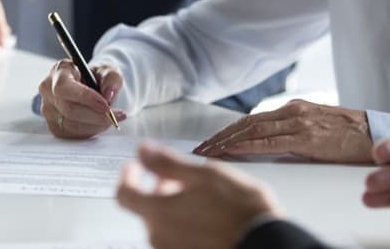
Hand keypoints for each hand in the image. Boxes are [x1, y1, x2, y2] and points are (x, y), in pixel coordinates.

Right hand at [38, 59, 126, 137]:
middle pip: (68, 109)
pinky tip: (100, 123)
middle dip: (95, 115)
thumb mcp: (109, 70)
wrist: (92, 87)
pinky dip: (90, 131)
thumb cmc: (97, 77)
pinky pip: (72, 134)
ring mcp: (48, 110)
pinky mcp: (54, 126)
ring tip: (111, 118)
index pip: (64, 88)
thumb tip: (109, 95)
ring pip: (71, 125)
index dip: (85, 98)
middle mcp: (48, 90)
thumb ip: (112, 79)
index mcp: (59, 71)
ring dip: (95, 125)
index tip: (106, 105)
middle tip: (115, 115)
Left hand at [117, 143, 281, 248]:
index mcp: (159, 213)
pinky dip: (181, 222)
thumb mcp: (205, 175)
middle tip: (178, 176)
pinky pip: (174, 238)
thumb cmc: (241, 210)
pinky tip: (205, 214)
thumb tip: (142, 150)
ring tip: (198, 194)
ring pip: (160, 223)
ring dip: (170, 204)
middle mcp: (160, 237)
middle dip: (155, 187)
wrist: (265, 244)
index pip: (124, 194)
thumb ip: (168, 163)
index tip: (136, 165)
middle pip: (143, 208)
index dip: (127, 175)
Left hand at [193, 99, 371, 162]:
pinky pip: (271, 141)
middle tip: (200, 149)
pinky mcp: (308, 137)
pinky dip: (248, 144)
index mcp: (294, 109)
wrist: (378, 134)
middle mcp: (293, 111)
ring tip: (209, 152)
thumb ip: (293, 133)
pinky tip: (233, 150)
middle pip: (247, 122)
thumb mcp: (317, 130)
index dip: (228, 130)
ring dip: (227, 141)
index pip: (253, 119)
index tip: (210, 142)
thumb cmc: (350, 136)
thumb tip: (269, 144)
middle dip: (220, 136)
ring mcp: (300, 122)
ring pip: (254, 129)